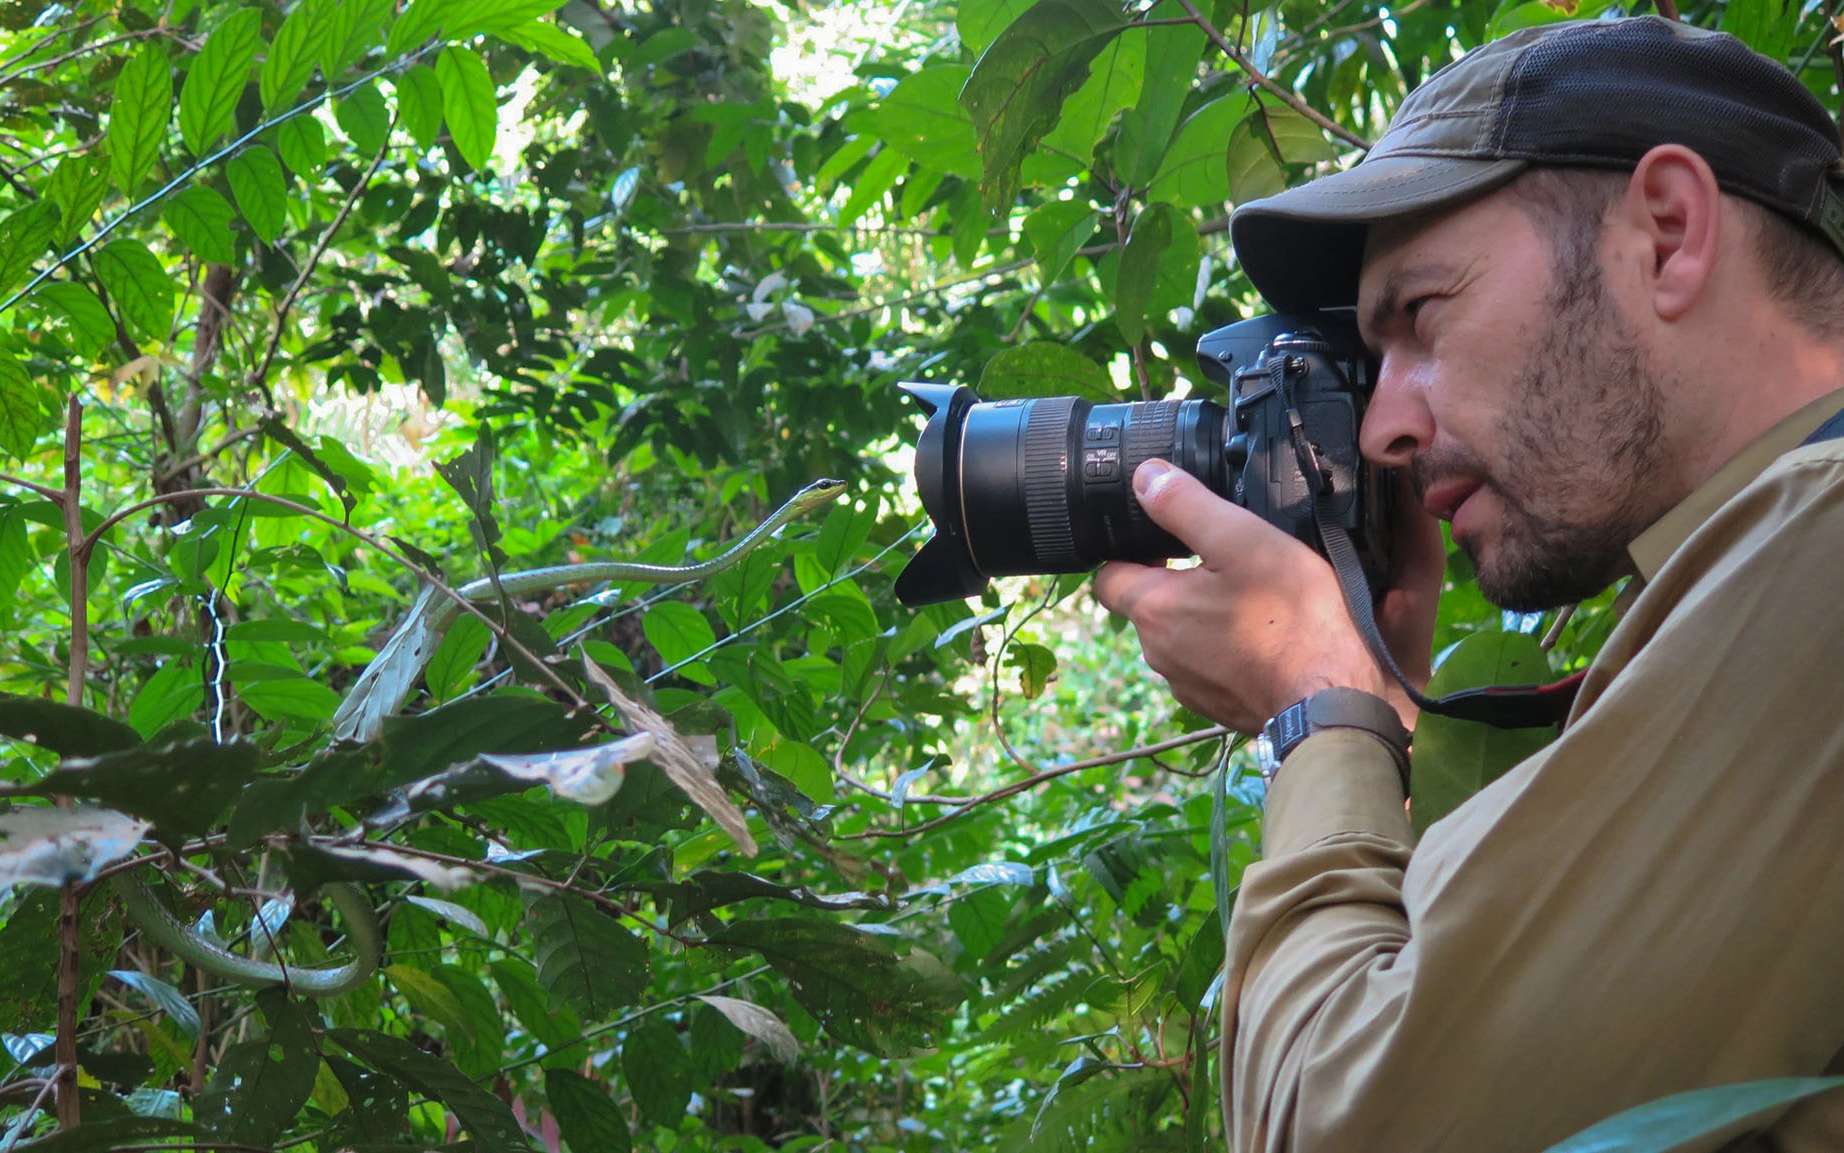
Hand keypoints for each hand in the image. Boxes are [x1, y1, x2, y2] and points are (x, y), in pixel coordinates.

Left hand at [1092, 460, 1442, 733]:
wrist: (1334, 699)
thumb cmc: (1292, 618)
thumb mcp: (1242, 540)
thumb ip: (1186, 506)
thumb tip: (1144, 478)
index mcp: (1153, 610)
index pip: (1107, 576)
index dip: (1128, 551)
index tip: (1163, 540)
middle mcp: (1158, 654)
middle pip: (1147, 606)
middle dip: (1173, 581)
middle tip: (1219, 561)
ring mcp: (1188, 685)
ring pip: (1180, 637)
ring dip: (1203, 615)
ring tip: (1249, 596)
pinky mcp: (1219, 705)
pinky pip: (1210, 666)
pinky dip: (1227, 648)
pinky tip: (1264, 634)